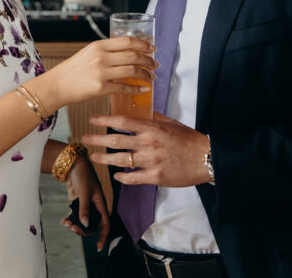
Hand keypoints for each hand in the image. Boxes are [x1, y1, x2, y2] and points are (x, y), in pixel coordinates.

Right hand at [35, 36, 156, 109]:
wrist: (56, 85)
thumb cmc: (72, 70)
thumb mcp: (88, 53)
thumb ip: (106, 52)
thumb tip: (128, 53)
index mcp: (99, 45)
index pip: (128, 41)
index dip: (144, 44)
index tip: (153, 48)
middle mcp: (101, 57)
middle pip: (133, 56)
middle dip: (148, 61)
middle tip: (155, 65)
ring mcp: (101, 72)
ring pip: (132, 71)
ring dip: (145, 75)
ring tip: (151, 77)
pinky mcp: (100, 88)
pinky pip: (124, 88)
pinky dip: (136, 89)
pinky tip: (142, 89)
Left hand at [61, 155, 109, 249]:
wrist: (73, 164)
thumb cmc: (83, 175)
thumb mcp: (84, 191)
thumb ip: (84, 208)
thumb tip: (85, 224)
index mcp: (101, 204)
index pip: (105, 224)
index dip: (103, 236)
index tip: (98, 247)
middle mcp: (94, 207)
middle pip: (91, 226)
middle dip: (82, 230)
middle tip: (71, 227)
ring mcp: (85, 206)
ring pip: (82, 223)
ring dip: (74, 226)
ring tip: (65, 223)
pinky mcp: (77, 204)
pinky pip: (74, 216)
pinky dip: (69, 220)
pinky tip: (63, 220)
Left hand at [84, 112, 210, 187]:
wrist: (207, 159)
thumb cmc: (191, 140)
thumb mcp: (173, 124)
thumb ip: (156, 119)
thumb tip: (145, 113)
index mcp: (152, 128)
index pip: (123, 121)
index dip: (105, 119)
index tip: (92, 119)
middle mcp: (148, 143)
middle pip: (116, 140)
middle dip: (97, 139)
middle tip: (84, 138)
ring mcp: (150, 161)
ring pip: (120, 160)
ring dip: (104, 158)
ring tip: (94, 157)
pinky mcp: (155, 177)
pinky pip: (132, 178)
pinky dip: (122, 177)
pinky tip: (116, 175)